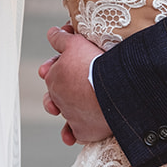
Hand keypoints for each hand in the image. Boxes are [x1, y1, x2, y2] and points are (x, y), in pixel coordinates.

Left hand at [39, 26, 110, 145]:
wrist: (115, 88)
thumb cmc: (95, 63)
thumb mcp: (76, 43)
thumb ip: (61, 39)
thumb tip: (52, 33)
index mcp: (53, 78)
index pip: (51, 72)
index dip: (59, 65)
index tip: (69, 61)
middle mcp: (57, 99)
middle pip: (55, 95)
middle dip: (60, 90)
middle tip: (74, 84)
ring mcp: (70, 116)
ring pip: (66, 115)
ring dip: (68, 112)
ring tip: (75, 109)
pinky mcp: (83, 131)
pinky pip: (77, 133)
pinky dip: (77, 132)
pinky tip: (77, 132)